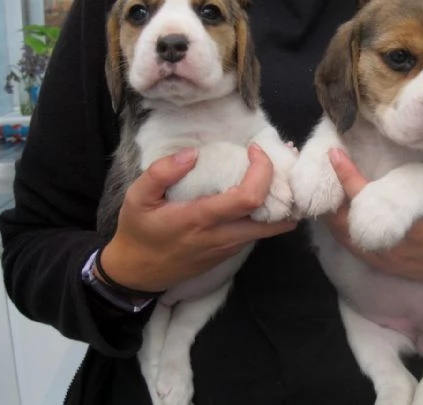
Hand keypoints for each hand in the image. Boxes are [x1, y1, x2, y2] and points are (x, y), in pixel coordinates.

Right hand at [99, 144, 296, 292]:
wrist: (138, 272)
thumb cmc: (139, 231)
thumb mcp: (137, 197)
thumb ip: (161, 172)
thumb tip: (193, 154)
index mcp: (201, 218)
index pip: (250, 197)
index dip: (262, 171)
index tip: (254, 150)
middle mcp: (223, 235)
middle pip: (273, 216)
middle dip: (284, 185)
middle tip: (282, 157)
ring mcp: (230, 247)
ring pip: (271, 227)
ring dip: (281, 199)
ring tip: (279, 171)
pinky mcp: (231, 252)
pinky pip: (259, 231)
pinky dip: (270, 212)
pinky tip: (264, 191)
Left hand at [326, 149, 422, 299]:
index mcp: (416, 231)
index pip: (369, 201)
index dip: (348, 177)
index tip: (335, 154)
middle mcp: (394, 247)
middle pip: (344, 221)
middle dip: (328, 195)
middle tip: (321, 166)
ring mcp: (385, 258)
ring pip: (342, 236)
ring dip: (328, 211)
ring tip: (324, 183)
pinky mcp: (383, 264)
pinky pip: (350, 246)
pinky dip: (336, 226)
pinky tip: (334, 208)